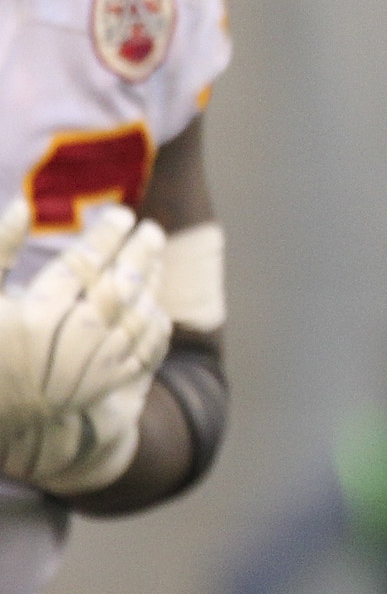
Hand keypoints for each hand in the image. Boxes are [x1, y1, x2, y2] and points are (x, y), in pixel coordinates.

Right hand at [0, 202, 169, 493]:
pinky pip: (142, 350)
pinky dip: (153, 324)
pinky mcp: (102, 387)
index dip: (106, 237)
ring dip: (151, 284)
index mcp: (34, 317)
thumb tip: (22, 206)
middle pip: (118, 288)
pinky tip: (156, 303)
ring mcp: (89, 368)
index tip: (122, 215)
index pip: (82, 265)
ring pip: (136, 317)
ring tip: (156, 258)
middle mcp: (67, 343)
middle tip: (152, 229)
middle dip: (140, 254)